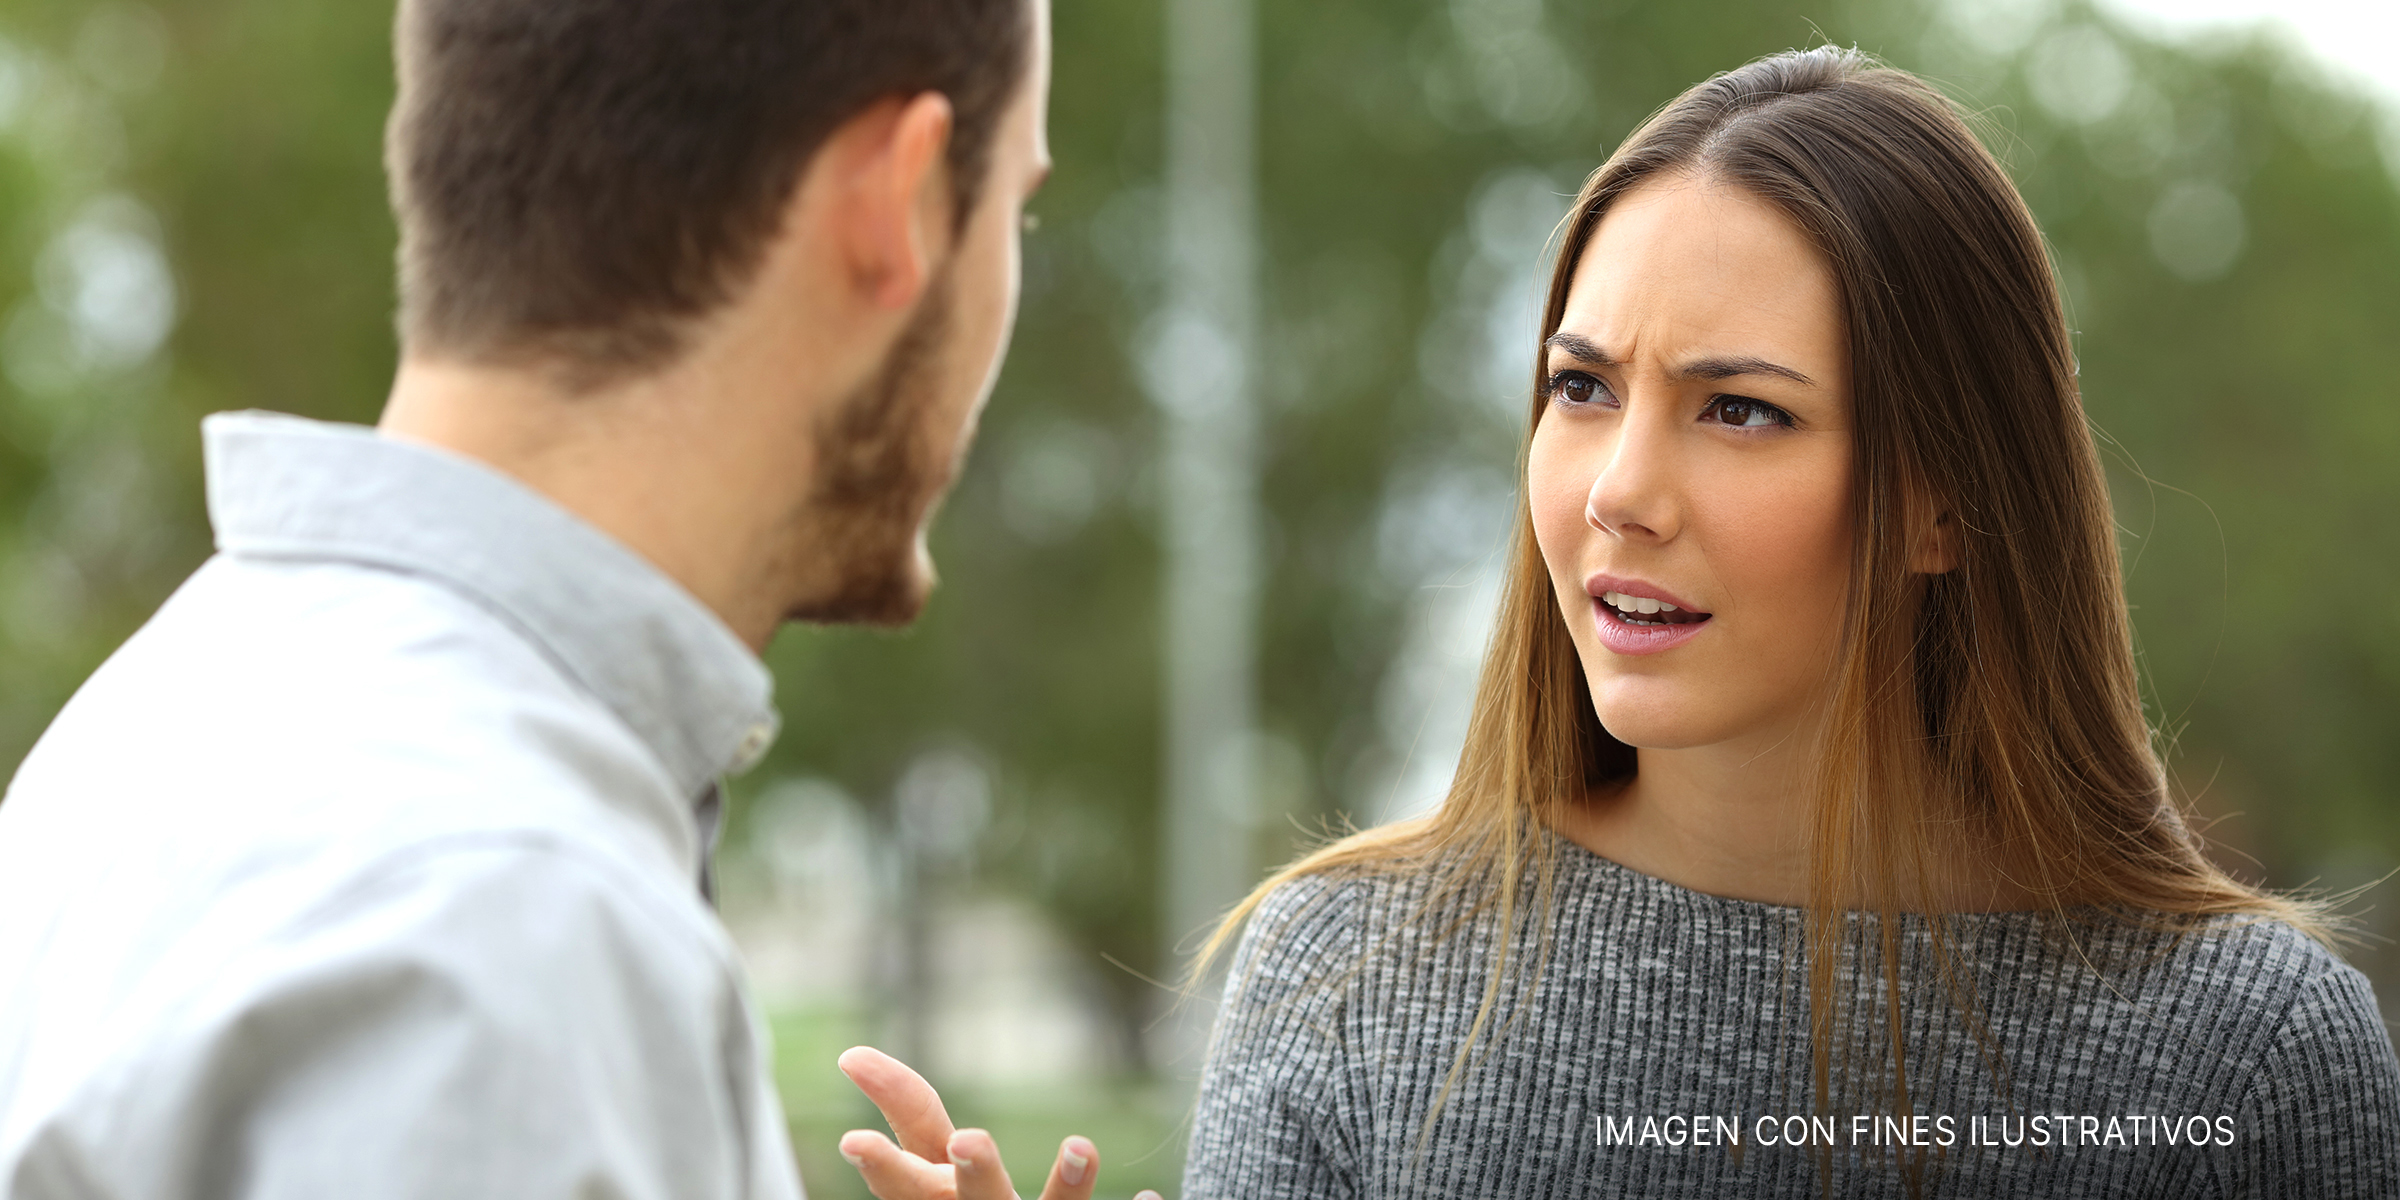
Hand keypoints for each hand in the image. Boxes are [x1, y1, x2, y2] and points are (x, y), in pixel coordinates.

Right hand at [836, 1045, 1162, 1199]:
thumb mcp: (937, 1183)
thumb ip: (913, 1127)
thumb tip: (852, 1057)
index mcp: (939, 1196)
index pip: (910, 1158)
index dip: (882, 1153)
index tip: (854, 1141)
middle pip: (972, 1198)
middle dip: (973, 1171)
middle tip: (971, 1140)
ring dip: (1067, 1185)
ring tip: (1083, 1147)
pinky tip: (1151, 1198)